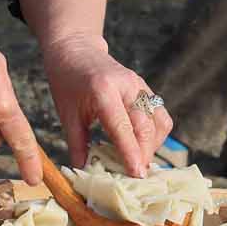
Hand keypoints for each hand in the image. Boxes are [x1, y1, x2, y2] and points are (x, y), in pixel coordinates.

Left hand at [41, 34, 172, 177]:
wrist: (76, 49)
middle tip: (136, 176)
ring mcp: (140, 85)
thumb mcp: (67, 114)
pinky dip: (155, 134)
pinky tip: (141, 145)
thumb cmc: (67, 81)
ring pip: (159, 121)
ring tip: (138, 161)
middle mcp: (127, 86)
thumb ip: (77, 144)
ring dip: (153, 145)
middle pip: (146, 126)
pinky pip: (160, 115)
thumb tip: (84, 173)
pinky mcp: (145, 88)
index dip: (132, 153)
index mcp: (104, 90)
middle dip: (144, 154)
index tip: (137, 175)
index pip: (123, 127)